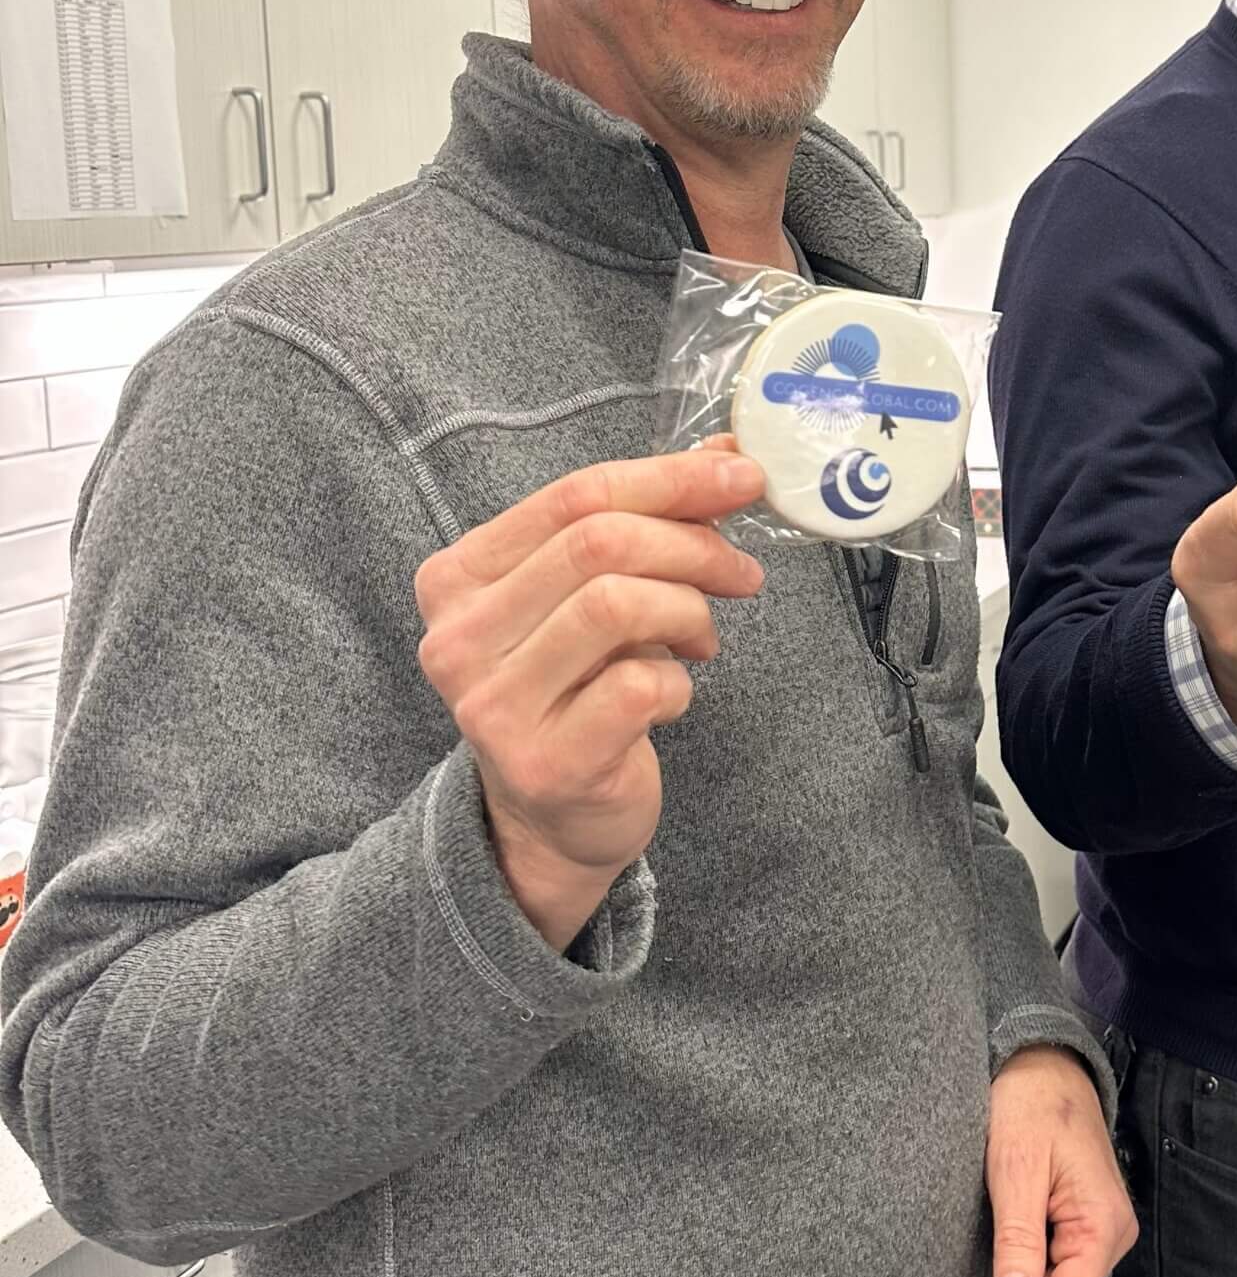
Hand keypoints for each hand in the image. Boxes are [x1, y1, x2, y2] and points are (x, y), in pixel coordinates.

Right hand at [416, 448, 765, 947]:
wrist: (553, 823)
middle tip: (739, 569)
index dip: (668, 477)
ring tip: (702, 638)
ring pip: (618, 605)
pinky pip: (640, 686)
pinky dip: (678, 683)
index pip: (572, 497)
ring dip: (688, 611)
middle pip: (598, 544)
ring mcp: (494, 705)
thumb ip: (645, 523)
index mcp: (456, 578)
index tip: (740, 477)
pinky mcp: (546, 762)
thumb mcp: (593, 596)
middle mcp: (457, 638)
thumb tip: (729, 453)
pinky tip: (671, 697)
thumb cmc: (578, 691)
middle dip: (691, 543)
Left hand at [987, 1045, 1138, 1276]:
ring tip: (1000, 1202)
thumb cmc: (1032, 1105)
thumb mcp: (1016, 1167)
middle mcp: (1107, 1236)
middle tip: (990, 1223)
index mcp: (1100, 1228)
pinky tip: (1009, 1210)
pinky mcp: (1078, 1224)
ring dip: (1017, 1265)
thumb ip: (1019, 1235)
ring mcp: (1095, 1232)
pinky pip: (1048, 1261)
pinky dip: (1022, 1253)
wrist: (1043, 1065)